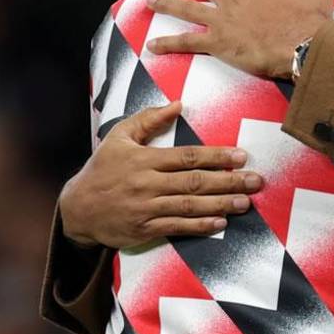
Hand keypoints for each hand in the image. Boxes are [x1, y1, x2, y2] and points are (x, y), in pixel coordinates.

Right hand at [59, 101, 262, 248]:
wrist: (77, 208)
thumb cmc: (102, 168)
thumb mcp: (119, 137)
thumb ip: (149, 119)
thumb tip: (178, 104)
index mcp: (144, 160)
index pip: (186, 156)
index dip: (215, 157)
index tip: (241, 156)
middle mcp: (147, 184)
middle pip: (194, 182)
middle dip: (228, 181)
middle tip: (256, 180)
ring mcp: (146, 208)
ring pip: (188, 206)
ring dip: (220, 204)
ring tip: (245, 202)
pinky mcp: (144, 229)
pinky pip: (176, 227)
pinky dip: (199, 226)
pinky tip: (220, 223)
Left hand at [146, 0, 333, 78]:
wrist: (306, 45)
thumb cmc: (312, 22)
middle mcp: (234, 0)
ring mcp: (223, 20)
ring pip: (187, 8)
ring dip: (167, 4)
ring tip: (151, 1)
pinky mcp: (219, 43)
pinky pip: (187, 42)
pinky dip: (168, 43)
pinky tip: (153, 46)